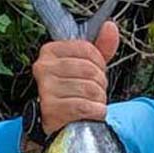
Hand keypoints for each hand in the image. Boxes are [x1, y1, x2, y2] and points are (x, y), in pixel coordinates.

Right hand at [31, 20, 119, 135]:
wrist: (58, 123)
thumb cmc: (72, 92)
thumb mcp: (85, 67)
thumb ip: (100, 49)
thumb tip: (110, 28)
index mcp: (50, 51)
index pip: (87, 49)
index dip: (100, 64)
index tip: (97, 73)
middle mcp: (43, 67)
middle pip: (89, 70)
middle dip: (100, 84)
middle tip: (95, 92)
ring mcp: (45, 88)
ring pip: (89, 89)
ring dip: (99, 100)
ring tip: (93, 103)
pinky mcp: (51, 109)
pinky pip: (85, 107)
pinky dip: (96, 111)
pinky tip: (93, 113)